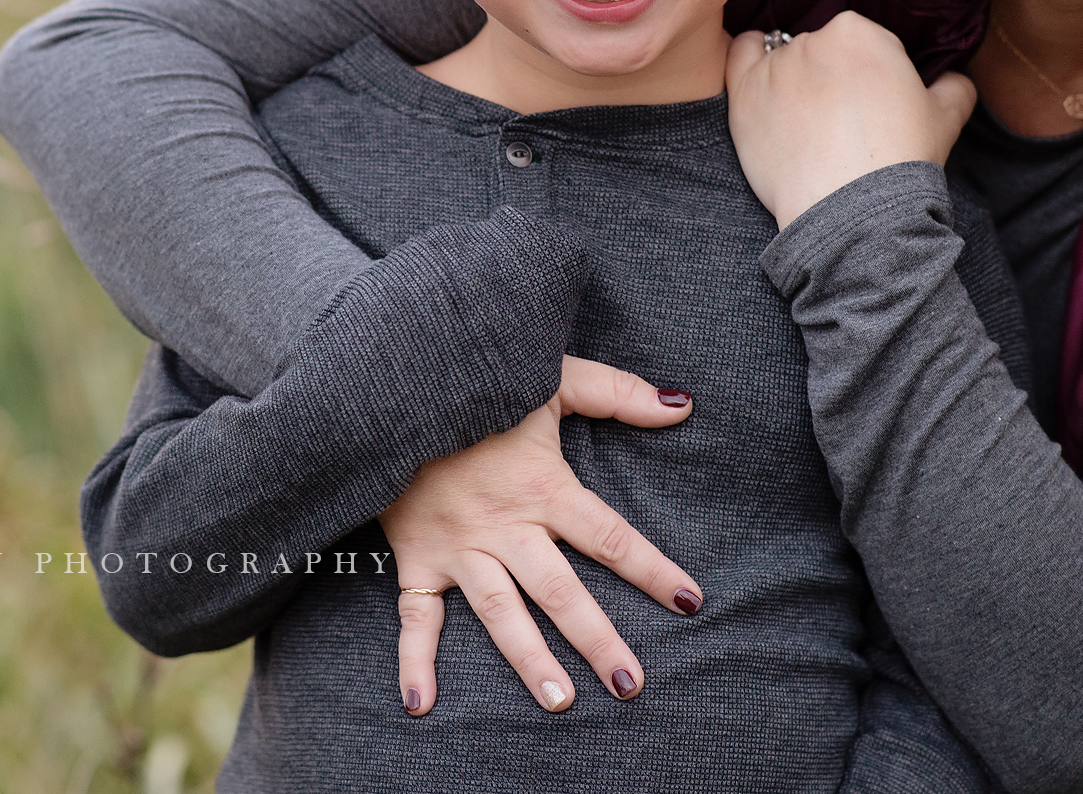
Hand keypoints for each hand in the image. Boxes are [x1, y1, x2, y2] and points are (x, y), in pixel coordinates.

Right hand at [382, 355, 700, 716]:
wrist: (394, 389)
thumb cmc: (479, 383)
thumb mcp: (550, 378)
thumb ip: (617, 393)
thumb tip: (682, 406)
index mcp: (542, 487)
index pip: (608, 537)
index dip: (651, 569)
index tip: (689, 601)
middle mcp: (504, 526)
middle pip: (560, 591)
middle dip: (596, 639)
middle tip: (631, 683)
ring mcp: (459, 547)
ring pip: (500, 613)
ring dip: (529, 660)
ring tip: (561, 702)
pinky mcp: (417, 556)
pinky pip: (414, 615)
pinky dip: (414, 661)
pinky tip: (420, 704)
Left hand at [725, 11, 975, 229]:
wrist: (852, 211)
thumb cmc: (900, 161)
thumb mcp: (946, 118)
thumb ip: (954, 87)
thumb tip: (954, 80)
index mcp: (860, 32)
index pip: (865, 43)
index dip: (870, 75)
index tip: (871, 107)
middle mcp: (813, 39)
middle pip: (823, 50)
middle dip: (832, 79)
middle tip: (842, 123)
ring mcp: (775, 66)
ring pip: (785, 59)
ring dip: (795, 81)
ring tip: (809, 127)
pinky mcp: (745, 94)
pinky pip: (741, 55)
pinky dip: (750, 58)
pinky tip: (762, 77)